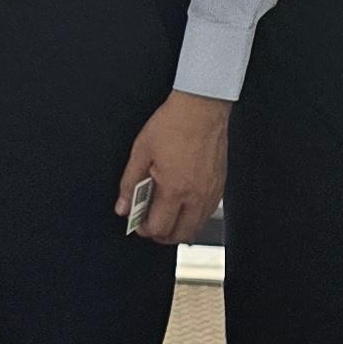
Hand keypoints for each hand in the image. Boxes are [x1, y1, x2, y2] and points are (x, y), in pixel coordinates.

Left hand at [116, 92, 229, 246]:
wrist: (202, 108)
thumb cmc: (173, 124)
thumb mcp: (141, 152)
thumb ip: (130, 183)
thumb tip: (123, 207)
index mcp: (174, 189)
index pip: (159, 228)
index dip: (144, 229)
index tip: (137, 222)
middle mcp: (196, 195)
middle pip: (180, 235)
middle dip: (162, 235)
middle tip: (150, 223)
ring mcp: (210, 192)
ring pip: (196, 227)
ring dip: (179, 227)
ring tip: (165, 214)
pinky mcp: (220, 185)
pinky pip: (207, 213)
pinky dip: (194, 216)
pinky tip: (182, 202)